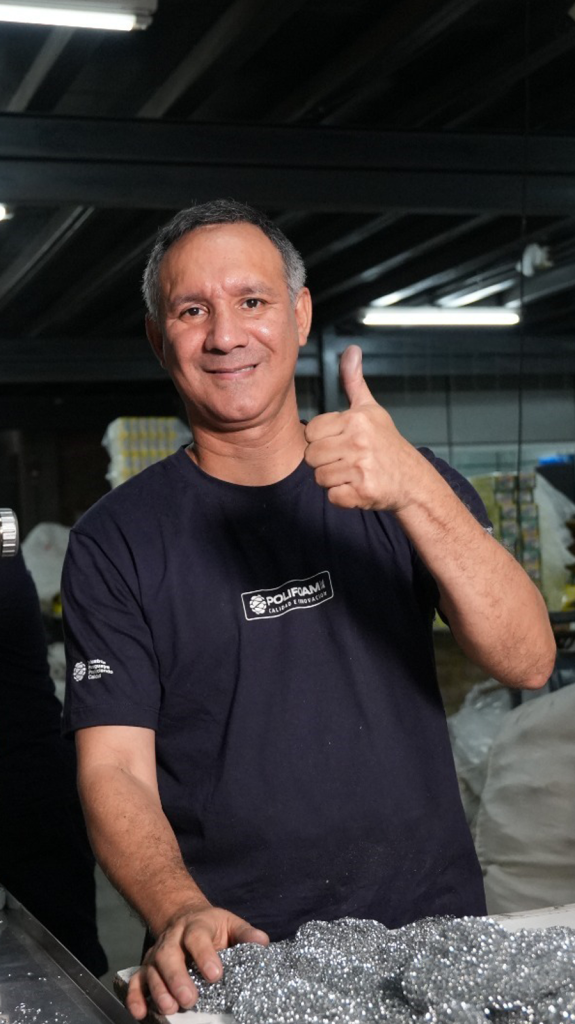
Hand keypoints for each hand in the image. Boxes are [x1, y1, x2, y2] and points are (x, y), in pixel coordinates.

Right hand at [125, 905, 268, 1019]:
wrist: (183, 917)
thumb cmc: (212, 927)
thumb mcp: (231, 924)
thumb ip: (245, 934)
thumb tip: (262, 942)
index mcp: (196, 926)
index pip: (197, 937)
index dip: (205, 955)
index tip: (216, 975)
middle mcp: (172, 939)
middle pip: (169, 956)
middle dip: (177, 978)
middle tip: (189, 999)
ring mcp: (157, 954)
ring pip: (151, 971)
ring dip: (158, 991)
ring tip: (170, 1009)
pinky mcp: (146, 969)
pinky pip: (136, 982)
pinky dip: (135, 997)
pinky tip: (140, 1013)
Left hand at [304, 344, 420, 510]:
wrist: (413, 481)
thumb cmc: (387, 444)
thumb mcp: (371, 410)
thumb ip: (354, 382)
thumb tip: (351, 349)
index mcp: (356, 419)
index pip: (311, 432)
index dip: (322, 440)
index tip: (342, 442)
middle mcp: (358, 441)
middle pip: (311, 456)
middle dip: (326, 462)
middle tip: (348, 461)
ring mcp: (361, 467)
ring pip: (319, 477)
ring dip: (334, 480)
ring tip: (354, 474)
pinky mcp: (362, 491)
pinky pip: (332, 496)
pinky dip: (342, 497)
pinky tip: (358, 488)